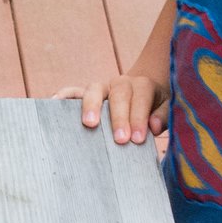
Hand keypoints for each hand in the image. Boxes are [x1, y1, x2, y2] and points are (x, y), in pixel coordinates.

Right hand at [54, 78, 169, 145]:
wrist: (143, 91)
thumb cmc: (155, 106)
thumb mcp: (167, 108)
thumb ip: (163, 116)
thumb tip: (153, 126)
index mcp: (143, 85)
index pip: (141, 99)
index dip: (139, 118)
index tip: (138, 139)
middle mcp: (121, 82)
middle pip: (118, 95)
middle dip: (119, 118)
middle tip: (120, 140)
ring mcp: (102, 87)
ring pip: (93, 89)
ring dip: (91, 106)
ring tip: (89, 124)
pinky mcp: (86, 93)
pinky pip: (73, 91)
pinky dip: (64, 95)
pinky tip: (54, 102)